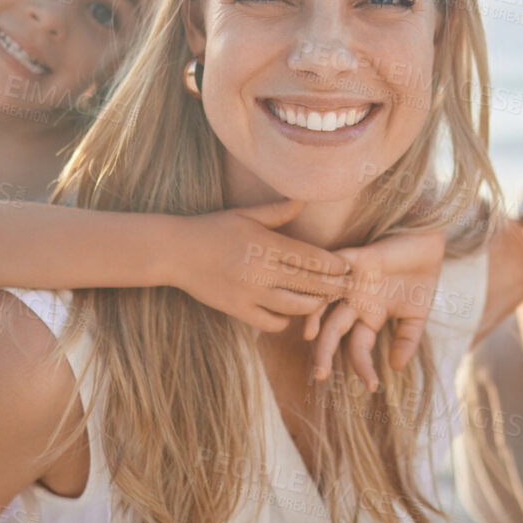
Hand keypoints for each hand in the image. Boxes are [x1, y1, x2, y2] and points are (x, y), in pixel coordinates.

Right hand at [167, 200, 352, 331]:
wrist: (176, 252)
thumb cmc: (212, 229)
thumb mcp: (245, 214)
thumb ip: (277, 211)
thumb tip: (304, 199)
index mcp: (265, 244)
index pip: (310, 258)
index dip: (332, 265)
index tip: (347, 267)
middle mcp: (260, 270)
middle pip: (308, 283)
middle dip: (332, 287)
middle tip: (347, 288)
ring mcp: (249, 293)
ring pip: (294, 306)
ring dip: (311, 305)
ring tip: (321, 301)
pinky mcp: (237, 310)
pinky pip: (270, 322)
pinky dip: (284, 320)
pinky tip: (288, 312)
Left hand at [305, 229, 445, 389]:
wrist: (429, 243)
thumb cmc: (421, 276)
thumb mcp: (416, 315)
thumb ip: (406, 340)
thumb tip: (396, 367)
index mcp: (369, 317)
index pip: (359, 348)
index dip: (363, 367)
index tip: (372, 387)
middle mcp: (354, 303)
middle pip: (332, 332)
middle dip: (324, 354)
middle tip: (319, 375)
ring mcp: (350, 282)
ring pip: (323, 305)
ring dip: (315, 321)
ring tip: (311, 339)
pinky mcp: (352, 258)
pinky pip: (330, 272)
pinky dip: (322, 284)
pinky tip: (317, 298)